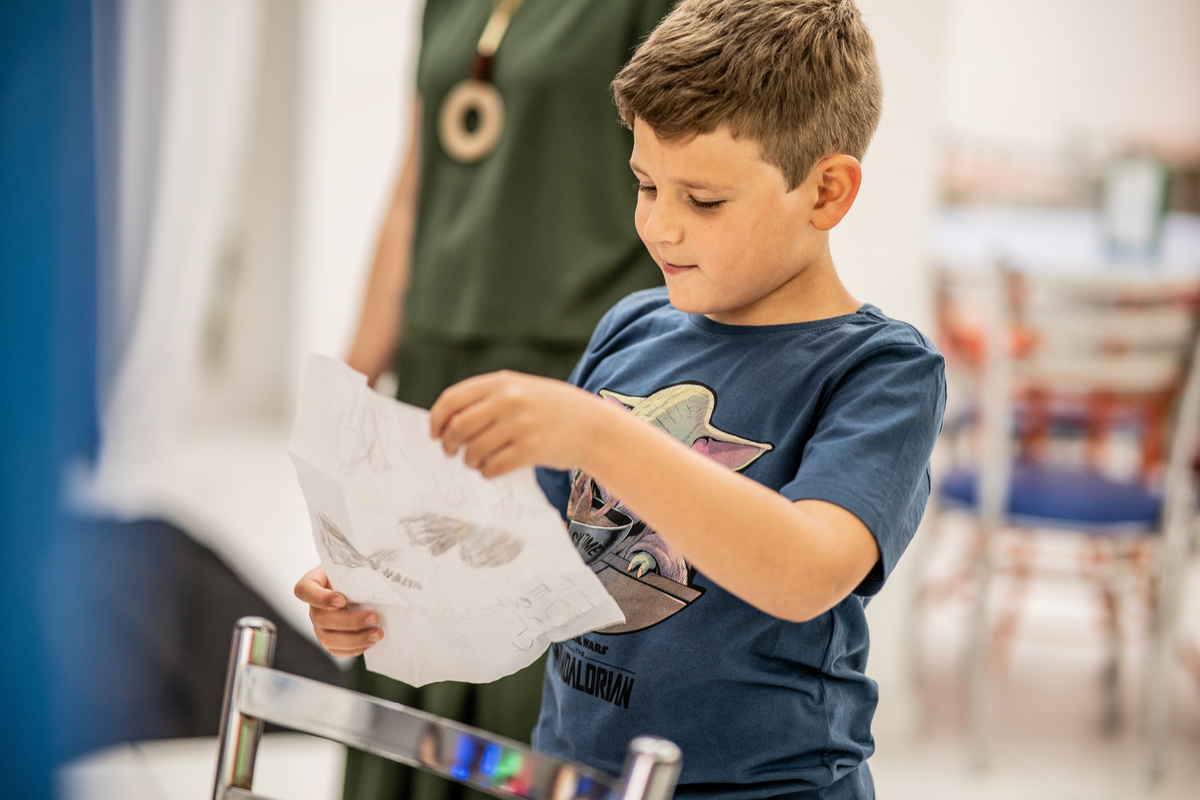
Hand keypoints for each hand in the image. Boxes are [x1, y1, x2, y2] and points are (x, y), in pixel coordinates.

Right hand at [293, 564, 381, 656]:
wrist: (359, 585)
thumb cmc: (354, 571)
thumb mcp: (352, 563)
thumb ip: (357, 566)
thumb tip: (379, 571)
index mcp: (312, 583)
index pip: (305, 591)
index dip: (321, 598)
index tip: (342, 599)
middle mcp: (313, 607)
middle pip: (322, 619)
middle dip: (351, 621)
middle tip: (374, 617)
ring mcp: (319, 626)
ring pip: (329, 639)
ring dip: (356, 639)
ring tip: (378, 633)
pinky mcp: (330, 639)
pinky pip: (337, 650)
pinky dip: (355, 648)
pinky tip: (371, 641)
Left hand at [429, 370, 608, 477]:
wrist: (593, 425)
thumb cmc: (550, 410)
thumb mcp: (519, 389)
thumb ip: (486, 398)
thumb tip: (444, 421)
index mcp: (501, 383)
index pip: (452, 400)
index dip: (436, 420)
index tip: (435, 434)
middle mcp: (509, 400)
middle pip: (458, 427)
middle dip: (448, 444)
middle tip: (451, 452)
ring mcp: (521, 424)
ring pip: (473, 451)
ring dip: (469, 461)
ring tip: (476, 461)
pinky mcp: (532, 449)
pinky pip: (493, 467)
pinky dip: (486, 472)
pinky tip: (492, 469)